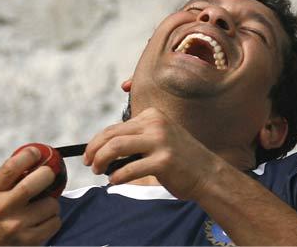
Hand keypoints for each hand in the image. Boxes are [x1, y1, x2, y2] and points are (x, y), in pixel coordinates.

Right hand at [0, 146, 61, 245]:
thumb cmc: (0, 210)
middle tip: (50, 175)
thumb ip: (14, 175)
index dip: (29, 155)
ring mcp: (16, 225)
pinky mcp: (30, 239)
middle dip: (47, 175)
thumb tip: (42, 155)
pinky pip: (55, 221)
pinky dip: (54, 219)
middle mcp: (2, 208)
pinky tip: (42, 221)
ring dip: (53, 202)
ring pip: (51, 204)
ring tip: (41, 207)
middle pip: (32, 184)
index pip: (11, 168)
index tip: (38, 152)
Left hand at [84, 107, 221, 199]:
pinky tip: (114, 180)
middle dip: (93, 150)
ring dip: (101, 160)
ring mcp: (161, 141)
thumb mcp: (159, 138)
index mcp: (153, 116)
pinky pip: (129, 168)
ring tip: (98, 171)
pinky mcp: (163, 161)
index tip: (90, 152)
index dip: (97, 141)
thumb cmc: (180, 159)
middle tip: (88, 163)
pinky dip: (117, 176)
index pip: (115, 127)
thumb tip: (104, 147)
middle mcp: (156, 124)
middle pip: (111, 135)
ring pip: (116, 147)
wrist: (207, 173)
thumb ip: (137, 137)